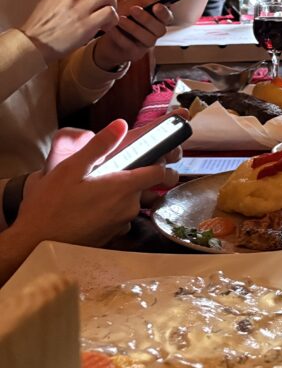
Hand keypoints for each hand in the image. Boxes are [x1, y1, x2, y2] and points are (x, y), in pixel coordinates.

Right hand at [14, 120, 176, 249]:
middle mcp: (129, 208)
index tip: (149, 155)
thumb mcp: (71, 168)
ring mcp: (121, 224)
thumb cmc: (51, 205)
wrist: (36, 243)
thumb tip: (121, 124)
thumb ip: (99, 146)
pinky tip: (92, 208)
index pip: (159, 172)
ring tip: (96, 189)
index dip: (158, 161)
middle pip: (145, 187)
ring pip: (132, 202)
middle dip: (133, 177)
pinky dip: (112, 210)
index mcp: (123, 188)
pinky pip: (120, 217)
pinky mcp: (112, 237)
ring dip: (121, 195)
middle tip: (110, 171)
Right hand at [20, 0, 117, 62]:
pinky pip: (110, 13)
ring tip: (107, 22)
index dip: (94, 2)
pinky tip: (104, 29)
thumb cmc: (40, 29)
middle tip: (106, 12)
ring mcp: (80, 8)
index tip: (90, 13)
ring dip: (113, 8)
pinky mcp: (87, 23)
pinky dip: (113, 21)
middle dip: (111, 0)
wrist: (33, 44)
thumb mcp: (49, 3)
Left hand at [92, 0, 172, 70]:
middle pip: (160, 30)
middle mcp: (154, 34)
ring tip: (120, 19)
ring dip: (134, 28)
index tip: (156, 6)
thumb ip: (149, 0)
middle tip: (134, 9)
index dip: (164, 13)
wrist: (106, 33)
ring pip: (148, 39)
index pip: (168, 18)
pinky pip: (130, 45)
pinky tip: (112, 27)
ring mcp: (145, 45)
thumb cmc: (123, 16)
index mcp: (157, 20)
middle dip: (148, 19)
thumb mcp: (134, 4)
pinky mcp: (134, 53)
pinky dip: (119, 35)